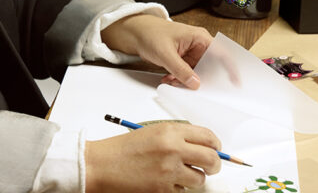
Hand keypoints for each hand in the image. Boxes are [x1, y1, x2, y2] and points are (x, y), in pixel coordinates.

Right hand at [84, 122, 221, 191]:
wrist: (101, 165)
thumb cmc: (122, 149)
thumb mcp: (152, 132)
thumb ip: (177, 137)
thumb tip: (202, 147)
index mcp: (170, 131)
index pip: (208, 137)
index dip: (216, 145)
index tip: (216, 149)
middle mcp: (173, 149)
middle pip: (212, 159)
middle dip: (214, 165)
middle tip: (209, 167)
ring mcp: (169, 171)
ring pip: (199, 179)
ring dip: (193, 179)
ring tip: (177, 174)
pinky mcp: (163, 190)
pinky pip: (182, 191)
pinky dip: (176, 188)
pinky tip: (161, 181)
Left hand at [101, 15, 238, 88]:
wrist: (135, 33)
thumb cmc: (151, 33)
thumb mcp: (166, 54)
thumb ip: (181, 70)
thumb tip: (195, 83)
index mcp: (199, 38)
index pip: (221, 54)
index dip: (230, 68)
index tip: (235, 82)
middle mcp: (198, 45)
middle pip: (210, 67)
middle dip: (200, 79)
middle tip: (192, 86)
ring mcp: (191, 54)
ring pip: (197, 73)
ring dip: (186, 80)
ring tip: (172, 79)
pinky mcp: (183, 60)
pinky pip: (188, 74)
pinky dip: (180, 79)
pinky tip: (169, 78)